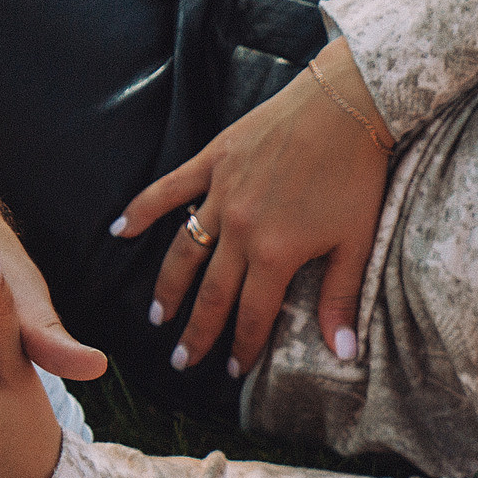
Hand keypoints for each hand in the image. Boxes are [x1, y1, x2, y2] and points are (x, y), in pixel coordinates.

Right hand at [116, 36, 389, 376]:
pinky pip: (169, 190)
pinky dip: (143, 210)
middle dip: (195, 331)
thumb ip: (340, 298)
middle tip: (181, 361)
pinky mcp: (212, 160)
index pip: (252, 315)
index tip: (230, 371)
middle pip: (211, 293)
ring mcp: (220, 193)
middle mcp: (240, 229)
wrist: (345, 107)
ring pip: (184, 251)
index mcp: (275, 254)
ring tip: (158, 316)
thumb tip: (344, 352)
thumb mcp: (356, 244)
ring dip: (168, 287)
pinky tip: (121, 231)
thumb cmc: (356, 177)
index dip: (241, 347)